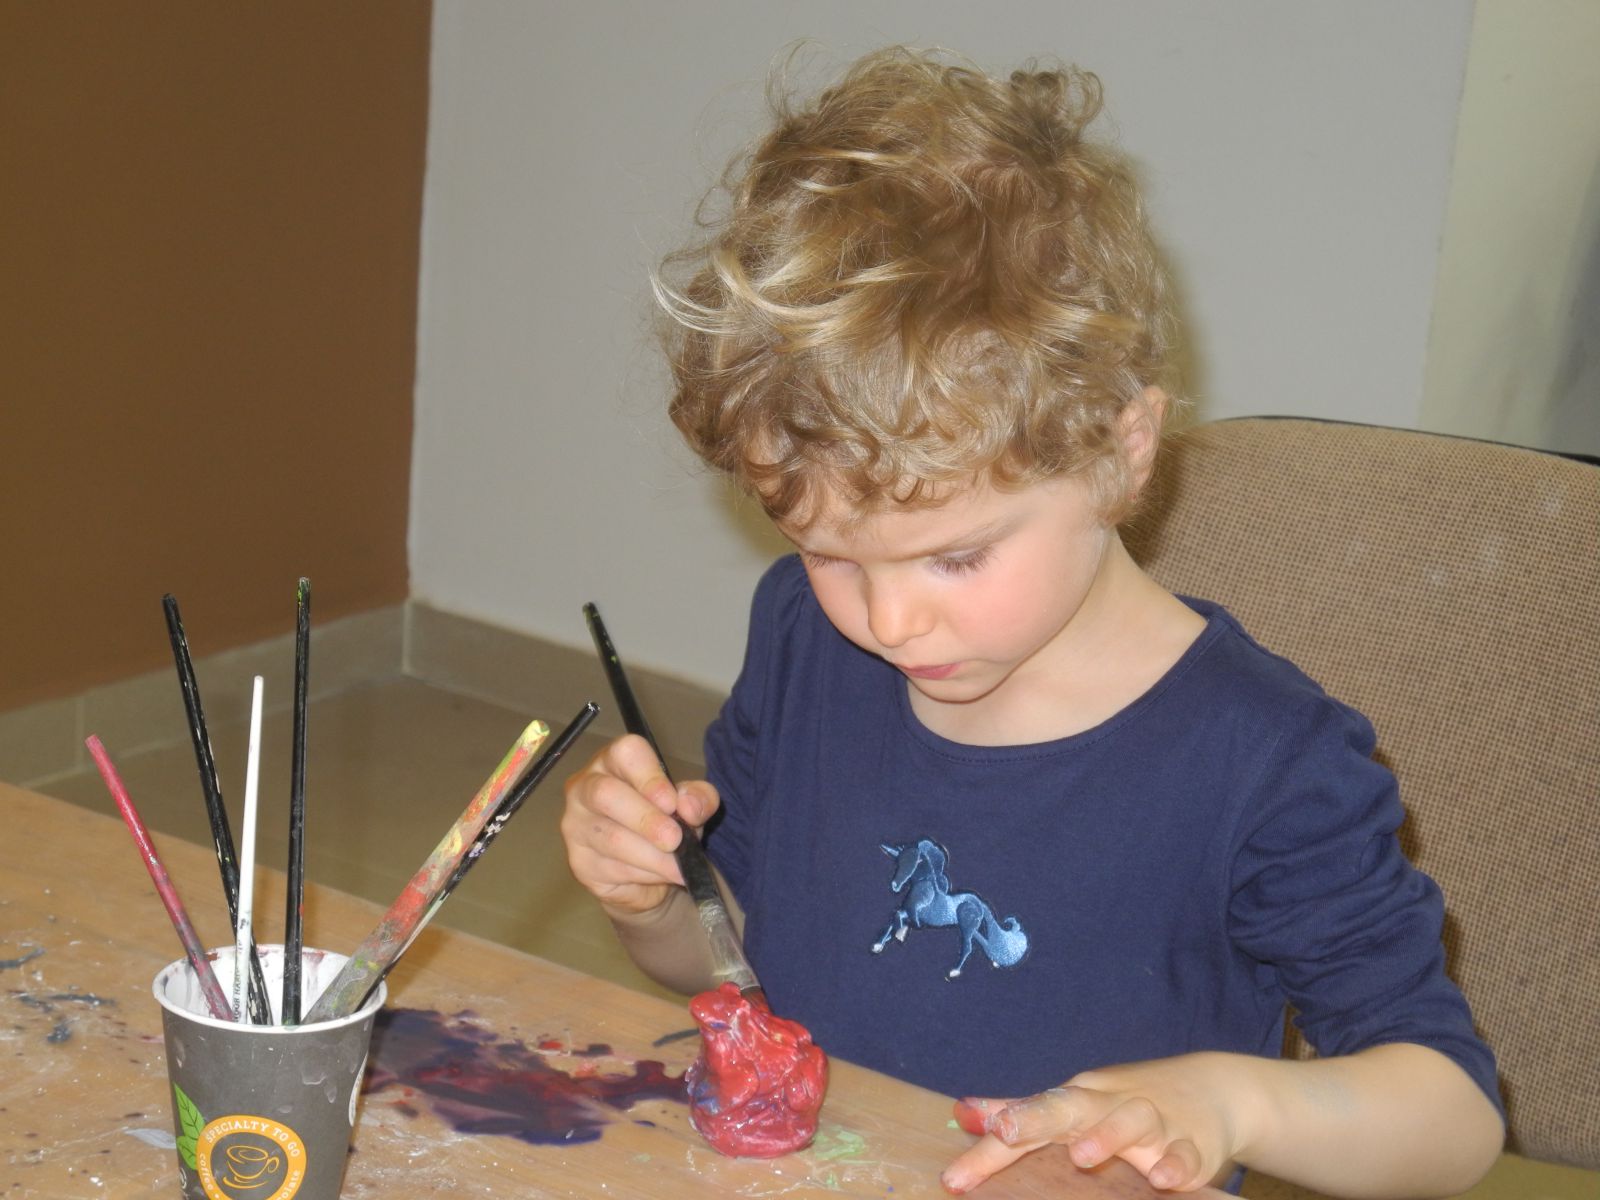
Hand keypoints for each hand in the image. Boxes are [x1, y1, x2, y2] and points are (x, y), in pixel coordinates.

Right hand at [560, 734, 719, 917]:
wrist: (647, 873)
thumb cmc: (664, 824)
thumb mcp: (690, 807)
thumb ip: (699, 798)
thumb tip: (688, 806)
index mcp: (614, 762)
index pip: (624, 752)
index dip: (650, 777)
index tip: (672, 803)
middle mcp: (585, 787)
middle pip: (605, 793)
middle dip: (645, 819)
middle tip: (674, 839)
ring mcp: (576, 825)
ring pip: (611, 838)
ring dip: (652, 856)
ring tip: (679, 867)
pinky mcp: (579, 862)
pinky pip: (612, 868)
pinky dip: (645, 875)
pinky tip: (661, 876)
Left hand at [942, 1053, 1256, 1193]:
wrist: (1212, 1089)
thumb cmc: (1126, 1102)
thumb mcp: (1075, 1104)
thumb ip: (1023, 1112)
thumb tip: (964, 1112)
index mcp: (1077, 1100)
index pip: (1027, 1120)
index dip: (991, 1147)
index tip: (957, 1173)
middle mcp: (1109, 1105)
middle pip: (1070, 1106)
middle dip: (1036, 1117)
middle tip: (1005, 1130)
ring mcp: (1153, 1122)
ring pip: (1130, 1121)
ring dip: (1107, 1137)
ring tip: (1082, 1157)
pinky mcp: (1192, 1144)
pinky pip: (1184, 1155)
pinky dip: (1175, 1164)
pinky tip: (1162, 1178)